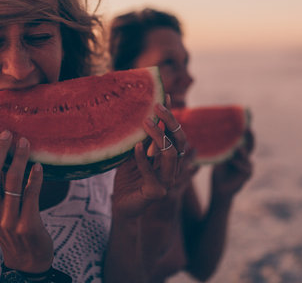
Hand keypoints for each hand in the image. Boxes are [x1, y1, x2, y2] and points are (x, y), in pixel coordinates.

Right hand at [0, 129, 52, 272]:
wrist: (27, 259)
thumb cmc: (11, 226)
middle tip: (6, 132)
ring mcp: (8, 220)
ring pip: (11, 183)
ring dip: (19, 159)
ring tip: (25, 142)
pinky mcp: (27, 224)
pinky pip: (30, 195)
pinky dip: (34, 178)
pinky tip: (38, 165)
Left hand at [112, 103, 195, 218]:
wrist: (122, 206)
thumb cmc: (128, 180)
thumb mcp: (134, 154)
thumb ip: (141, 140)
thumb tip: (141, 114)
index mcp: (168, 158)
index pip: (174, 133)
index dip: (170, 115)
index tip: (163, 96)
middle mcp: (171, 168)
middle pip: (178, 141)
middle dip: (169, 121)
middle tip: (156, 106)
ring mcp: (166, 181)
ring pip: (169, 154)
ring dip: (158, 136)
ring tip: (145, 122)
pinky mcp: (156, 192)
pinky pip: (151, 172)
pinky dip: (143, 158)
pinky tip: (136, 147)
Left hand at [211, 130, 253, 202]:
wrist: (220, 189)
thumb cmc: (218, 172)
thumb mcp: (219, 158)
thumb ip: (223, 148)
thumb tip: (218, 134)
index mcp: (239, 152)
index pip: (244, 138)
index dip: (245, 129)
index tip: (245, 119)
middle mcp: (246, 156)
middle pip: (250, 143)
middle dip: (249, 135)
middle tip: (247, 127)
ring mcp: (248, 165)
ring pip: (246, 154)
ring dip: (240, 151)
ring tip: (236, 147)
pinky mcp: (248, 173)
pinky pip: (244, 165)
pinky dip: (237, 162)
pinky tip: (231, 160)